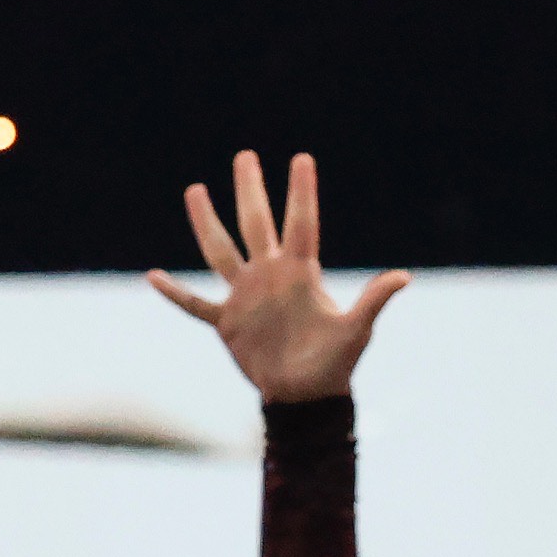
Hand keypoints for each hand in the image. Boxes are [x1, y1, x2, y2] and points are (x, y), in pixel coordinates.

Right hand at [146, 149, 403, 402]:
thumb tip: (403, 277)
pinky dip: (174, 293)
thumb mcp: (356, 331)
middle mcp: (270, 276)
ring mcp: (245, 297)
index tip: (301, 158)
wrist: (305, 399)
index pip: (300, 224)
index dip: (301, 192)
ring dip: (207, 222)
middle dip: (250, 190)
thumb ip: (373, 301)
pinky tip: (153, 276)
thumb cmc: (335, 364)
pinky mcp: (227, 323)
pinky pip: (195, 304)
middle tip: (245, 157)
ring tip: (194, 190)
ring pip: (220, 251)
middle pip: (255, 224)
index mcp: (300, 273)